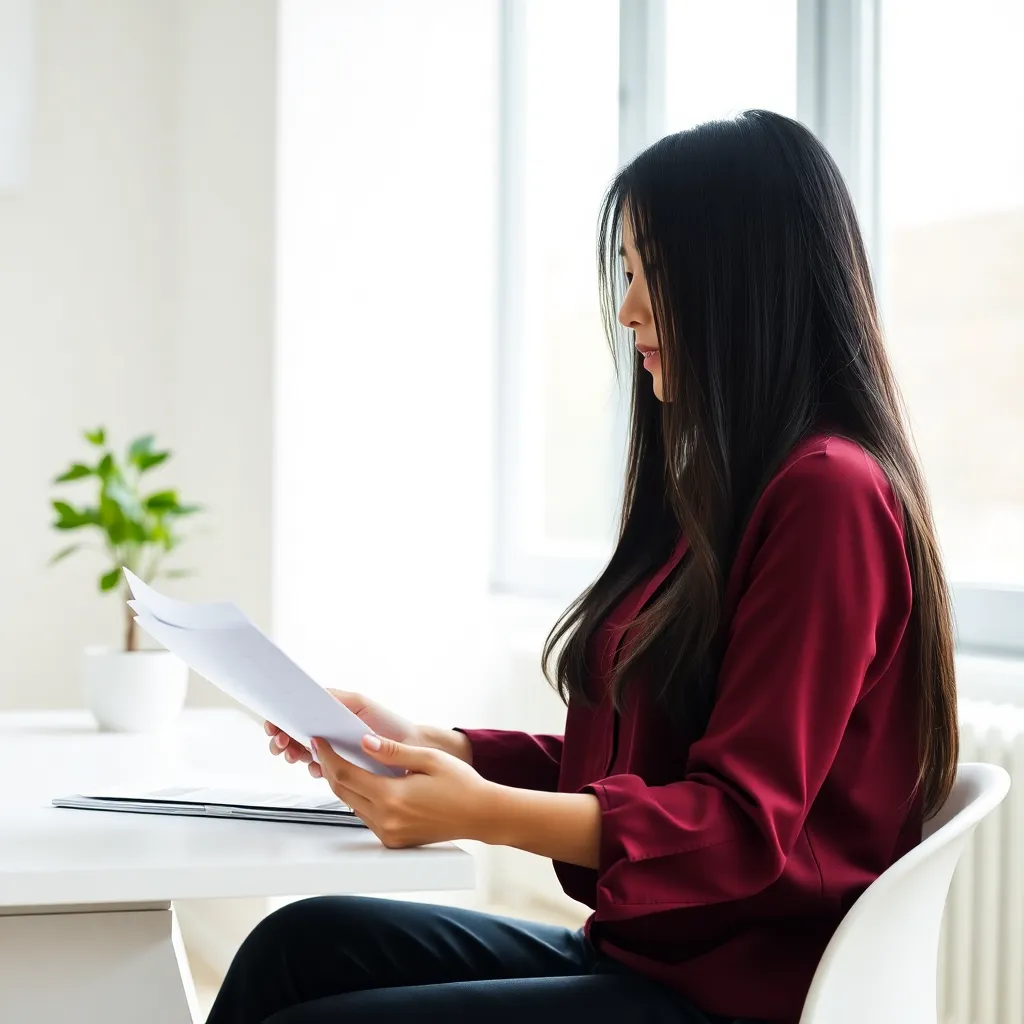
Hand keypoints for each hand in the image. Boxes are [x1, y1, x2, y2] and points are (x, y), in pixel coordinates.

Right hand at [264, 690, 422, 776]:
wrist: (412, 749)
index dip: (282, 719)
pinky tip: (316, 767)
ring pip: (304, 752)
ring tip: (295, 754)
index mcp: (331, 713)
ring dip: (294, 754)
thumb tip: (310, 694)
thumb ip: (334, 698)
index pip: (299, 713)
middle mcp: (330, 731)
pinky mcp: (342, 768)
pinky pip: (320, 769)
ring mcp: (335, 750)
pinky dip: (314, 768)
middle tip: (282, 743)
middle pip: (296, 734)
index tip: (274, 725)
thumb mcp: (359, 704)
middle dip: (283, 739)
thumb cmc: (389, 723)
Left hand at [311, 734, 492, 847]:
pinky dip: (360, 798)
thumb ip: (394, 751)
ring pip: (352, 805)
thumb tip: (365, 742)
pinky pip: (366, 816)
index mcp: (393, 797)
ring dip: (343, 784)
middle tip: (322, 748)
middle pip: (342, 792)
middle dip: (329, 768)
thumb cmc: (462, 785)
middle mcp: (386, 820)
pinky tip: (363, 782)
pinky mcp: (394, 841)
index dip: (329, 756)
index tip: (320, 741)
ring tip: (339, 761)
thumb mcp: (429, 758)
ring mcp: (389, 834)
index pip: (346, 775)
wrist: (481, 815)